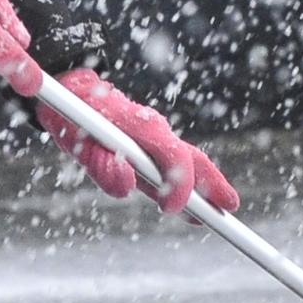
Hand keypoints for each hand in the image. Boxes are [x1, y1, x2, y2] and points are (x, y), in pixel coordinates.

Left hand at [37, 68, 238, 216]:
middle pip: (194, 158)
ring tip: (220, 208)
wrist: (72, 91)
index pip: (174, 157)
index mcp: (142, 128)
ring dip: (206, 184)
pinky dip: (190, 180)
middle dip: (214, 183)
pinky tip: (193, 203)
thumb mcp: (78, 145)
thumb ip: (103, 168)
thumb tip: (128, 186)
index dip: (179, 185)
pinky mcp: (151, 141)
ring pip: (189, 159)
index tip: (173, 210)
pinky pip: (176, 161)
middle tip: (230, 208)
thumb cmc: (75, 119)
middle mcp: (156, 128)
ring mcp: (156, 134)